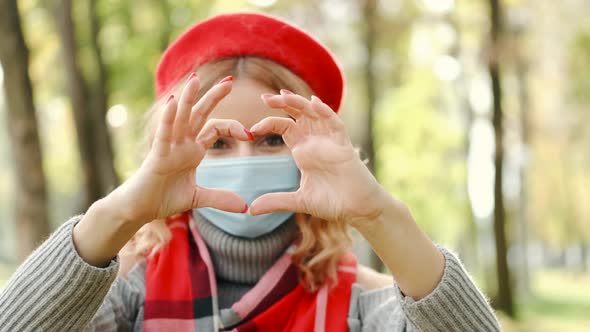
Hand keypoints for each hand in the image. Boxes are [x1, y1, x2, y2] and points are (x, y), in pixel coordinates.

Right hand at [108, 75, 250, 223]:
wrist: (139, 210)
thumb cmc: (162, 198)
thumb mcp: (197, 198)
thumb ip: (220, 198)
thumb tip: (244, 206)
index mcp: (192, 150)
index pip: (214, 128)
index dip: (232, 127)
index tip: (250, 134)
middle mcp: (181, 143)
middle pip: (199, 114)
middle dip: (213, 97)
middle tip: (229, 81)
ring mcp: (168, 147)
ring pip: (180, 118)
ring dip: (188, 98)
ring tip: (196, 79)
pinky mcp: (157, 156)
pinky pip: (164, 134)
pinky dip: (169, 118)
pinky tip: (174, 102)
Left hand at [249, 91, 389, 225]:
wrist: (357, 210)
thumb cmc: (332, 202)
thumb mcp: (299, 201)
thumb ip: (276, 201)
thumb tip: (251, 210)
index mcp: (303, 151)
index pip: (284, 127)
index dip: (269, 123)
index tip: (252, 129)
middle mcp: (315, 141)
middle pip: (297, 114)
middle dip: (282, 103)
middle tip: (264, 97)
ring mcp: (330, 141)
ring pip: (314, 113)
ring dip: (300, 103)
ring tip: (283, 96)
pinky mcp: (344, 145)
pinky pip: (335, 123)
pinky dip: (325, 112)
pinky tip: (314, 103)